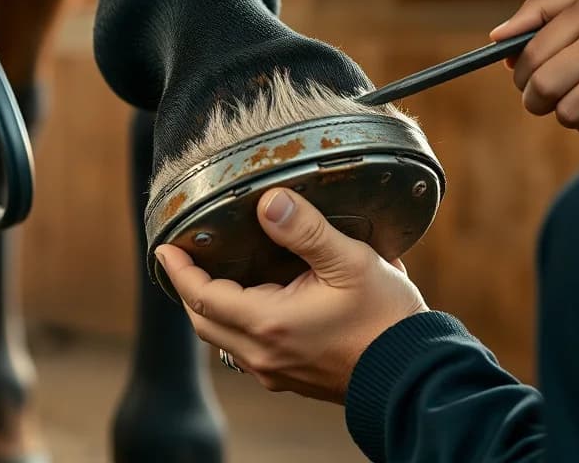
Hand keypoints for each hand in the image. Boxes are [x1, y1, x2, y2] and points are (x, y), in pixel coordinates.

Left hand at [155, 188, 427, 403]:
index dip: (179, 269)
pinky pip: (245, 351)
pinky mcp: (290, 378)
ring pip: (222, 338)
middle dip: (188, 288)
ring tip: (212, 274)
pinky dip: (234, 324)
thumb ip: (305, 229)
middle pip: (204, 320)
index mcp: (269, 324)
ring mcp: (275, 371)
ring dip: (211, 307)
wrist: (413, 373)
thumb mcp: (349, 261)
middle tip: (183, 257)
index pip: (202, 296)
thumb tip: (268, 201)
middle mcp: (263, 355)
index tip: (165, 246)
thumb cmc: (386, 320)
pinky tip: (252, 302)